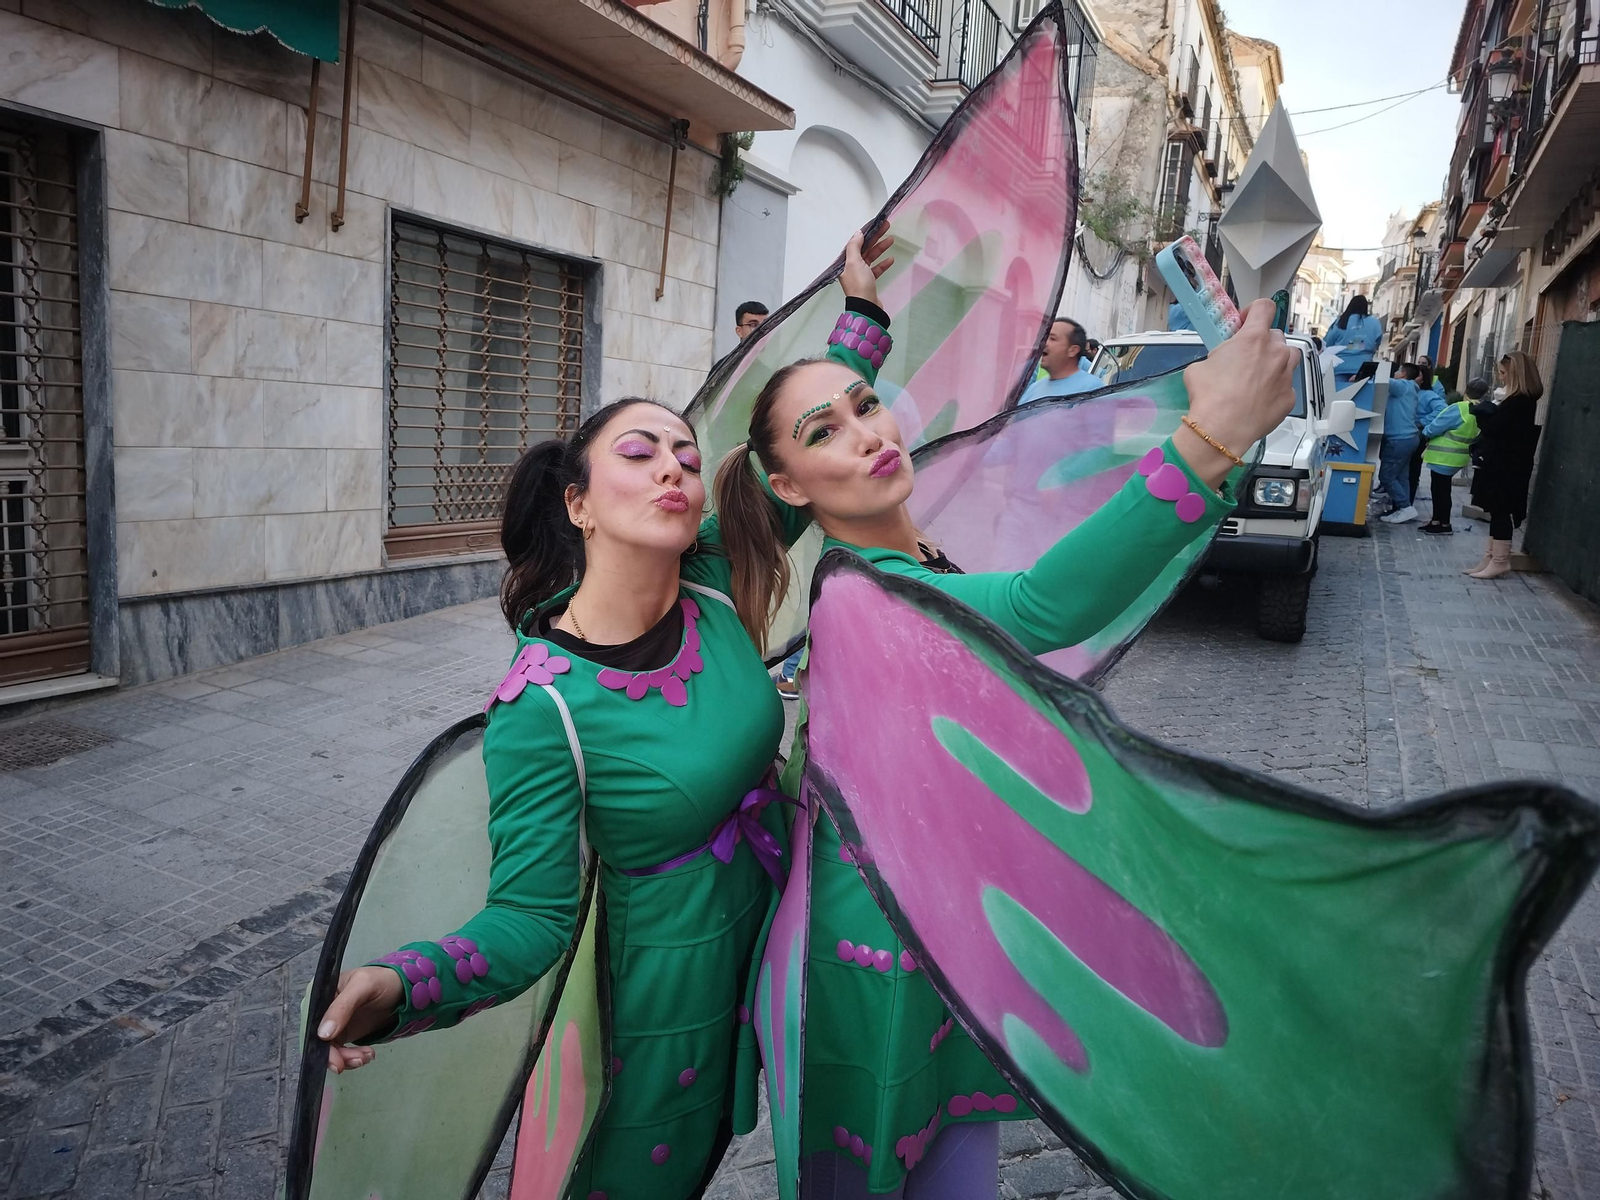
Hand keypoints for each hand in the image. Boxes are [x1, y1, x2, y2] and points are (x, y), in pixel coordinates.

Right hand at [317, 965, 403, 1071]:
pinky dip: (352, 1058)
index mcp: (320, 994)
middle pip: (318, 1041)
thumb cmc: (381, 980)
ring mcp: (332, 1024)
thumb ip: (342, 1007)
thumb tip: (322, 1035)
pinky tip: (367, 1055)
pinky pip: (340, 1052)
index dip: (318, 1043)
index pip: (310, 1023)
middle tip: (355, 1061)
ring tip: (366, 1056)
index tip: (334, 1057)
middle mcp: (322, 1011)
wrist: (401, 989)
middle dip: (335, 1055)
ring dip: (346, 1059)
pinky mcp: (343, 1034)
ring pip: (329, 1050)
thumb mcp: (363, 986)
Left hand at [841, 225, 893, 307]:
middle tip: (886, 226)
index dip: (866, 232)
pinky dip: (883, 263)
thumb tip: (858, 233)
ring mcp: (860, 274)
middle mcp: (851, 267)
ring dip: (881, 248)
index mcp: (845, 262)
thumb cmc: (859, 286)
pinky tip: (891, 259)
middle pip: (864, 247)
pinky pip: (876, 269)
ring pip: (871, 256)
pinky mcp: (869, 281)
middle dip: (875, 237)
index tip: (875, 223)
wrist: (867, 307)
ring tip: (891, 239)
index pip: (855, 242)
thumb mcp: (854, 262)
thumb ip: (854, 246)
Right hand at [1175, 298, 1296, 488]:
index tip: (1245, 322)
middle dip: (1263, 343)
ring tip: (1258, 377)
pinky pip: (1285, 387)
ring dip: (1276, 362)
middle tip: (1246, 358)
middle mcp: (1276, 352)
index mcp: (1253, 338)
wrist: (1222, 429)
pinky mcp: (1290, 398)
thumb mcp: (1200, 367)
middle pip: (1276, 335)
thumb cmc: (1208, 395)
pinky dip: (1275, 390)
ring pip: (1289, 358)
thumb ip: (1217, 356)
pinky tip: (1259, 401)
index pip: (1265, 307)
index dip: (1254, 311)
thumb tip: (1219, 363)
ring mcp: (1286, 375)